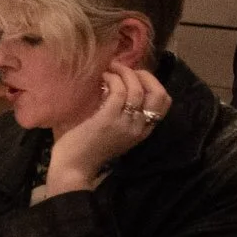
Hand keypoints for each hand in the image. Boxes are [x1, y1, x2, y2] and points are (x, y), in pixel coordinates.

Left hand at [43, 63, 169, 195]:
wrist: (73, 168)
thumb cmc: (87, 150)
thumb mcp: (113, 132)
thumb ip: (121, 115)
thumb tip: (118, 87)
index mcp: (142, 131)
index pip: (163, 102)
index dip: (152, 83)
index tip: (135, 77)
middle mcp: (139, 128)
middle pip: (159, 94)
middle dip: (145, 75)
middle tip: (125, 69)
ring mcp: (125, 123)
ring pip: (138, 89)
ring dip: (125, 73)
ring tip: (110, 68)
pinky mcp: (109, 119)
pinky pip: (119, 91)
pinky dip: (112, 79)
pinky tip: (103, 77)